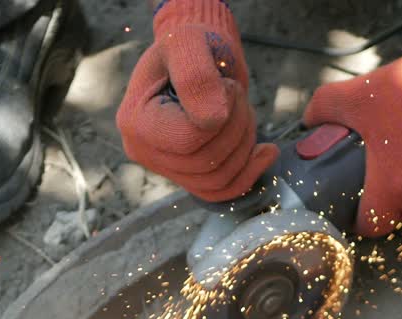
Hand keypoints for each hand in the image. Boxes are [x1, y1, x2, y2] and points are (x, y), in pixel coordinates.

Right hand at [116, 0, 278, 201]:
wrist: (196, 58)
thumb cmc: (189, 45)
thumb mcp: (188, 44)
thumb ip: (196, 76)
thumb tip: (213, 120)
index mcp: (135, 122)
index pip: (187, 140)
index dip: (220, 118)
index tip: (227, 87)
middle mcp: (143, 151)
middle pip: (205, 164)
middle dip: (236, 128)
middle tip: (238, 95)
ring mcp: (165, 168)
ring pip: (217, 180)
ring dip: (245, 146)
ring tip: (244, 112)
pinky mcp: (188, 176)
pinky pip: (221, 191)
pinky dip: (249, 173)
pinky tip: (265, 151)